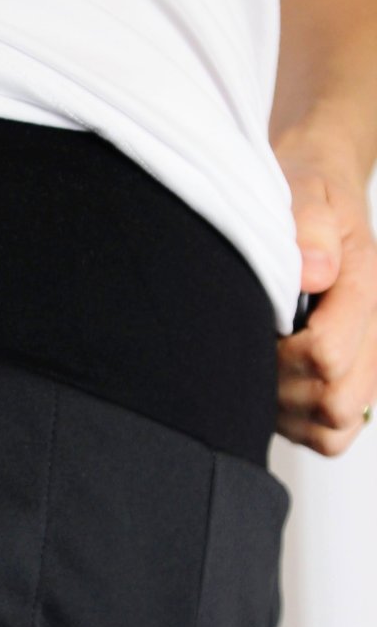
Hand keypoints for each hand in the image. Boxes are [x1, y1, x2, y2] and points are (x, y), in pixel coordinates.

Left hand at [274, 141, 376, 455]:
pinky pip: (327, 438)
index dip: (285, 350)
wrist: (318, 199)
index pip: (328, 354)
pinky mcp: (339, 393)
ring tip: (266, 363)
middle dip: (286, 383)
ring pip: (331, 428)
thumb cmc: (309, 197)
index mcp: (366, 289)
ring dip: (289, 407)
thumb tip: (314, 270)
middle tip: (260, 347)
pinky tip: (274, 387)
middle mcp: (371, 336)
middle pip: (334, 402)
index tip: (264, 324)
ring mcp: (359, 371)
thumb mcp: (306, 187)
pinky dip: (297, 424)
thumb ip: (309, 221)